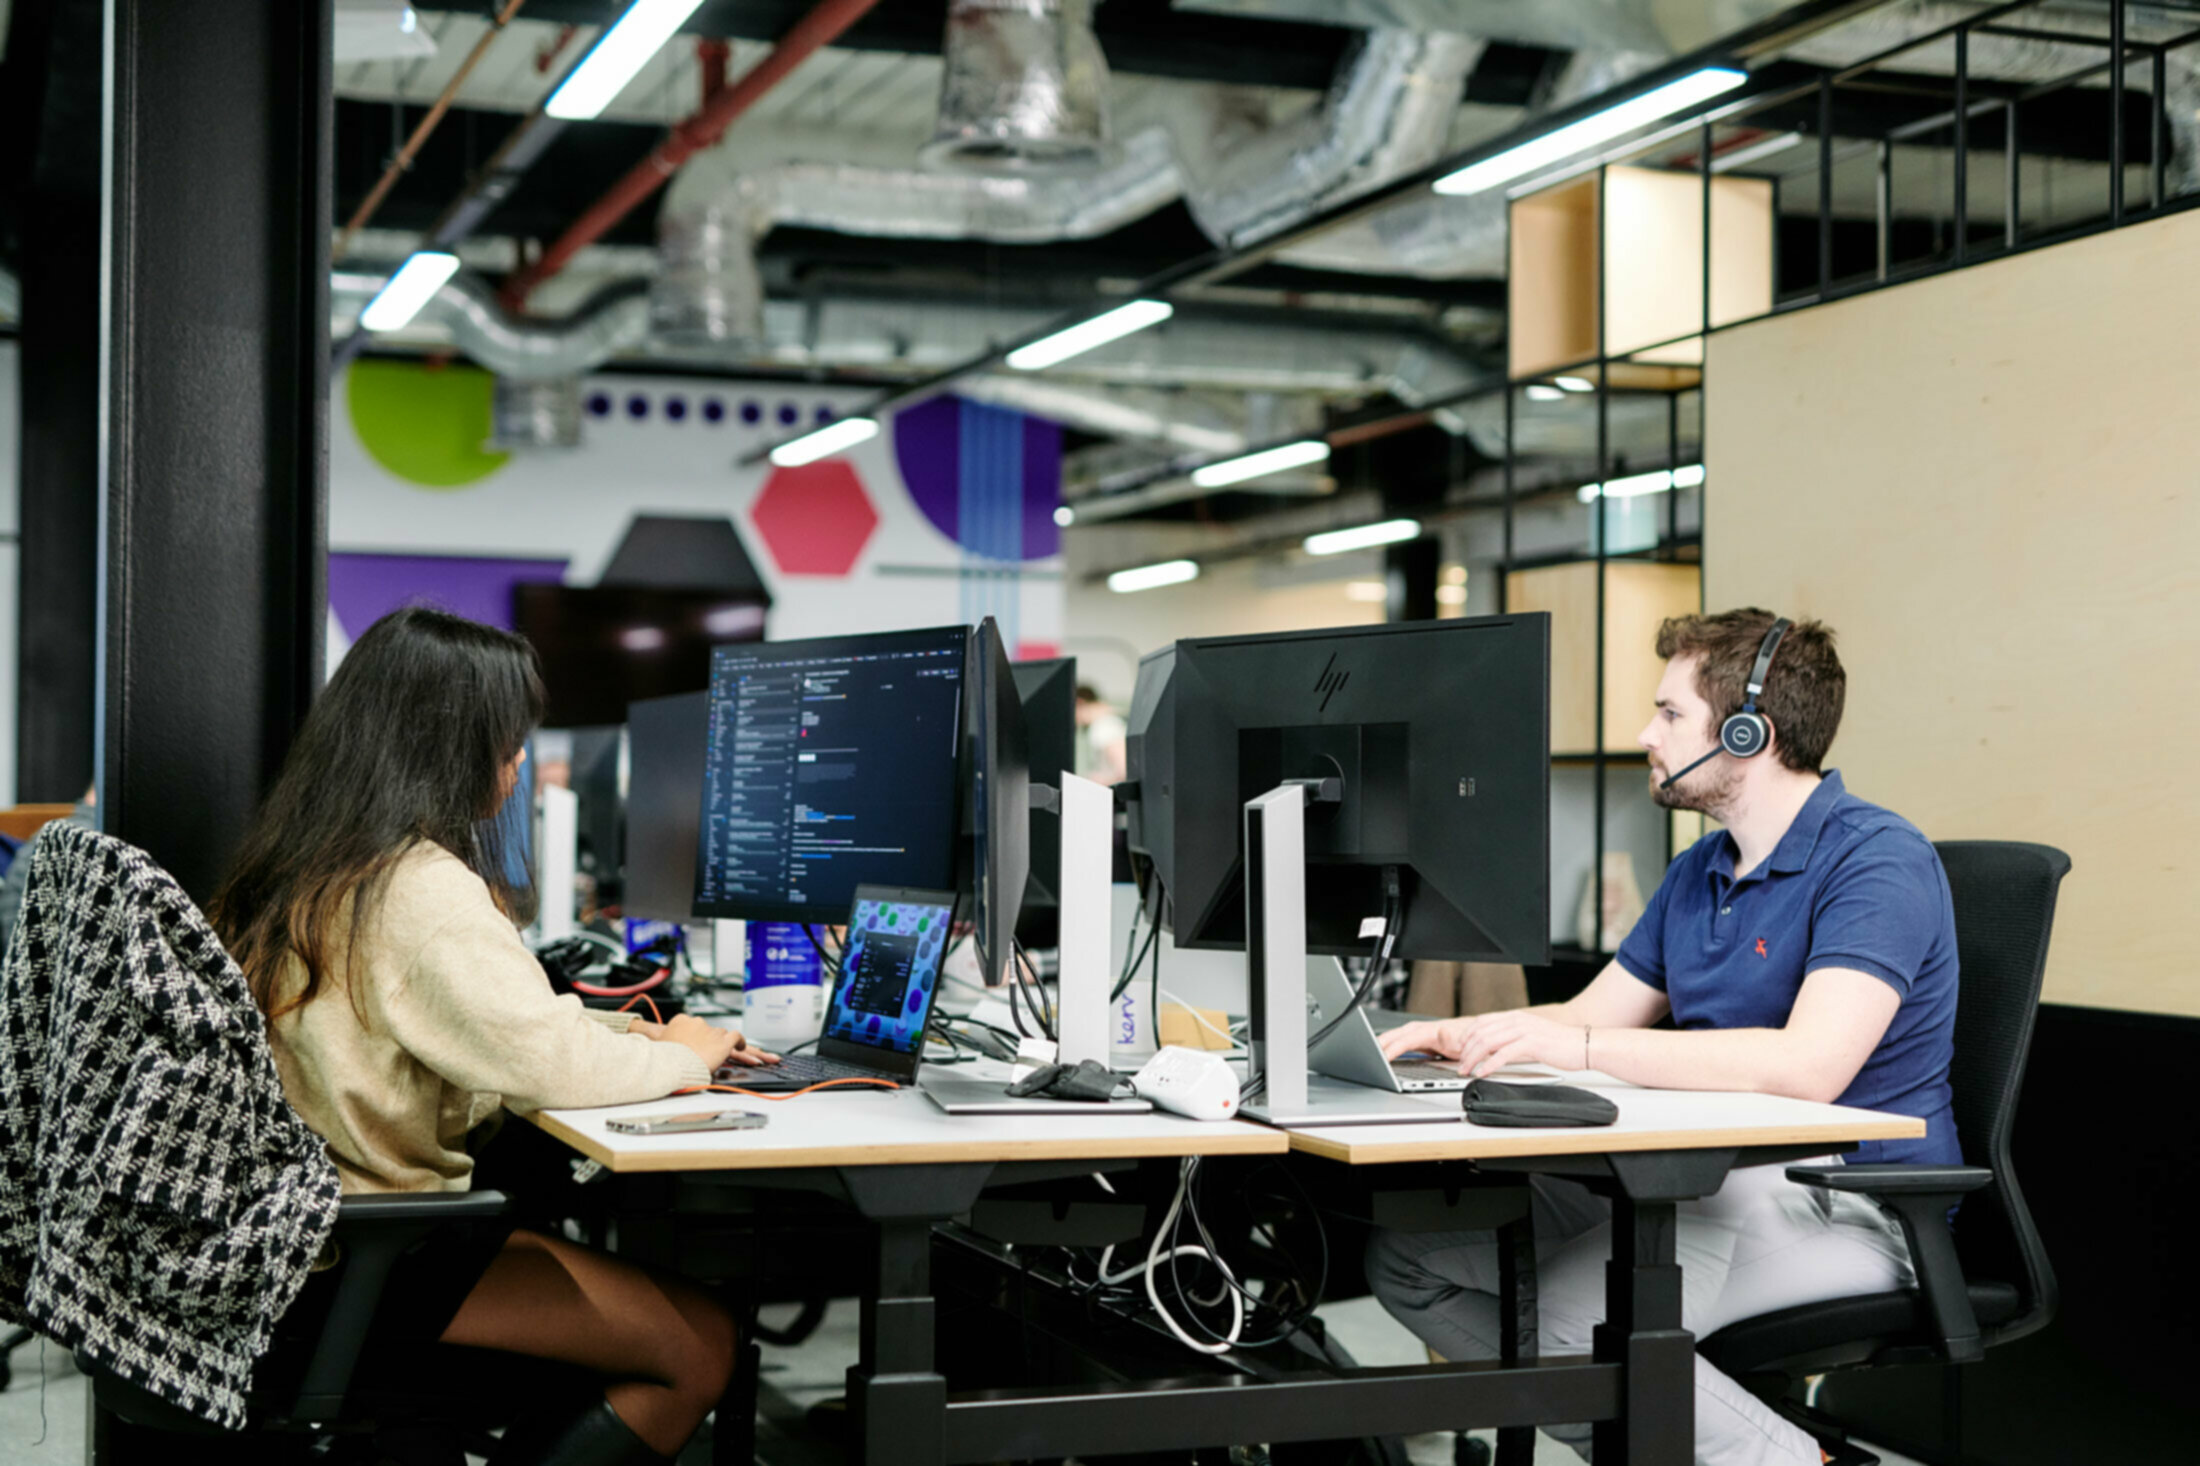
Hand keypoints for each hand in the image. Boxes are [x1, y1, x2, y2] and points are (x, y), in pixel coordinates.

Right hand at [637, 1014, 748, 1071]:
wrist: (671, 1065)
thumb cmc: (661, 1058)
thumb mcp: (654, 1043)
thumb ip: (650, 1036)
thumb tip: (632, 1030)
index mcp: (680, 1021)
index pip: (693, 1026)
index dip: (696, 1037)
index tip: (694, 1045)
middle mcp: (697, 1022)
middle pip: (707, 1031)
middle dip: (708, 1042)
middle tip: (706, 1054)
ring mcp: (711, 1031)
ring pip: (721, 1035)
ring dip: (722, 1045)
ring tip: (723, 1055)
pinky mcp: (723, 1041)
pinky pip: (737, 1037)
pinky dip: (742, 1042)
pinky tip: (743, 1048)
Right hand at [1376, 1017, 1472, 1062]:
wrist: (1478, 1037)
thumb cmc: (1471, 1041)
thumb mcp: (1463, 1043)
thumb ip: (1450, 1039)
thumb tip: (1440, 1036)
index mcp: (1433, 1031)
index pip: (1407, 1040)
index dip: (1393, 1049)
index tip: (1381, 1058)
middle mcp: (1424, 1030)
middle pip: (1396, 1036)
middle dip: (1379, 1044)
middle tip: (1365, 1055)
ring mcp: (1421, 1034)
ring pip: (1396, 1037)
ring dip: (1382, 1044)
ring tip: (1368, 1054)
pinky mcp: (1421, 1040)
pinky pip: (1401, 1042)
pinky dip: (1390, 1047)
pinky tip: (1384, 1054)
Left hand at [1446, 1010, 1583, 1077]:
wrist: (1583, 1045)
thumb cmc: (1559, 1044)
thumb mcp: (1531, 1035)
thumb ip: (1512, 1038)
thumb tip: (1492, 1048)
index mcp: (1515, 1017)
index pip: (1482, 1021)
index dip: (1466, 1035)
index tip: (1459, 1049)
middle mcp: (1517, 1020)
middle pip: (1481, 1032)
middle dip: (1466, 1050)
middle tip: (1459, 1065)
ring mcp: (1523, 1031)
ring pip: (1488, 1042)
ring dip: (1473, 1058)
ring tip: (1467, 1071)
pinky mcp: (1531, 1044)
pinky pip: (1503, 1054)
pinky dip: (1489, 1064)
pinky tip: (1483, 1072)